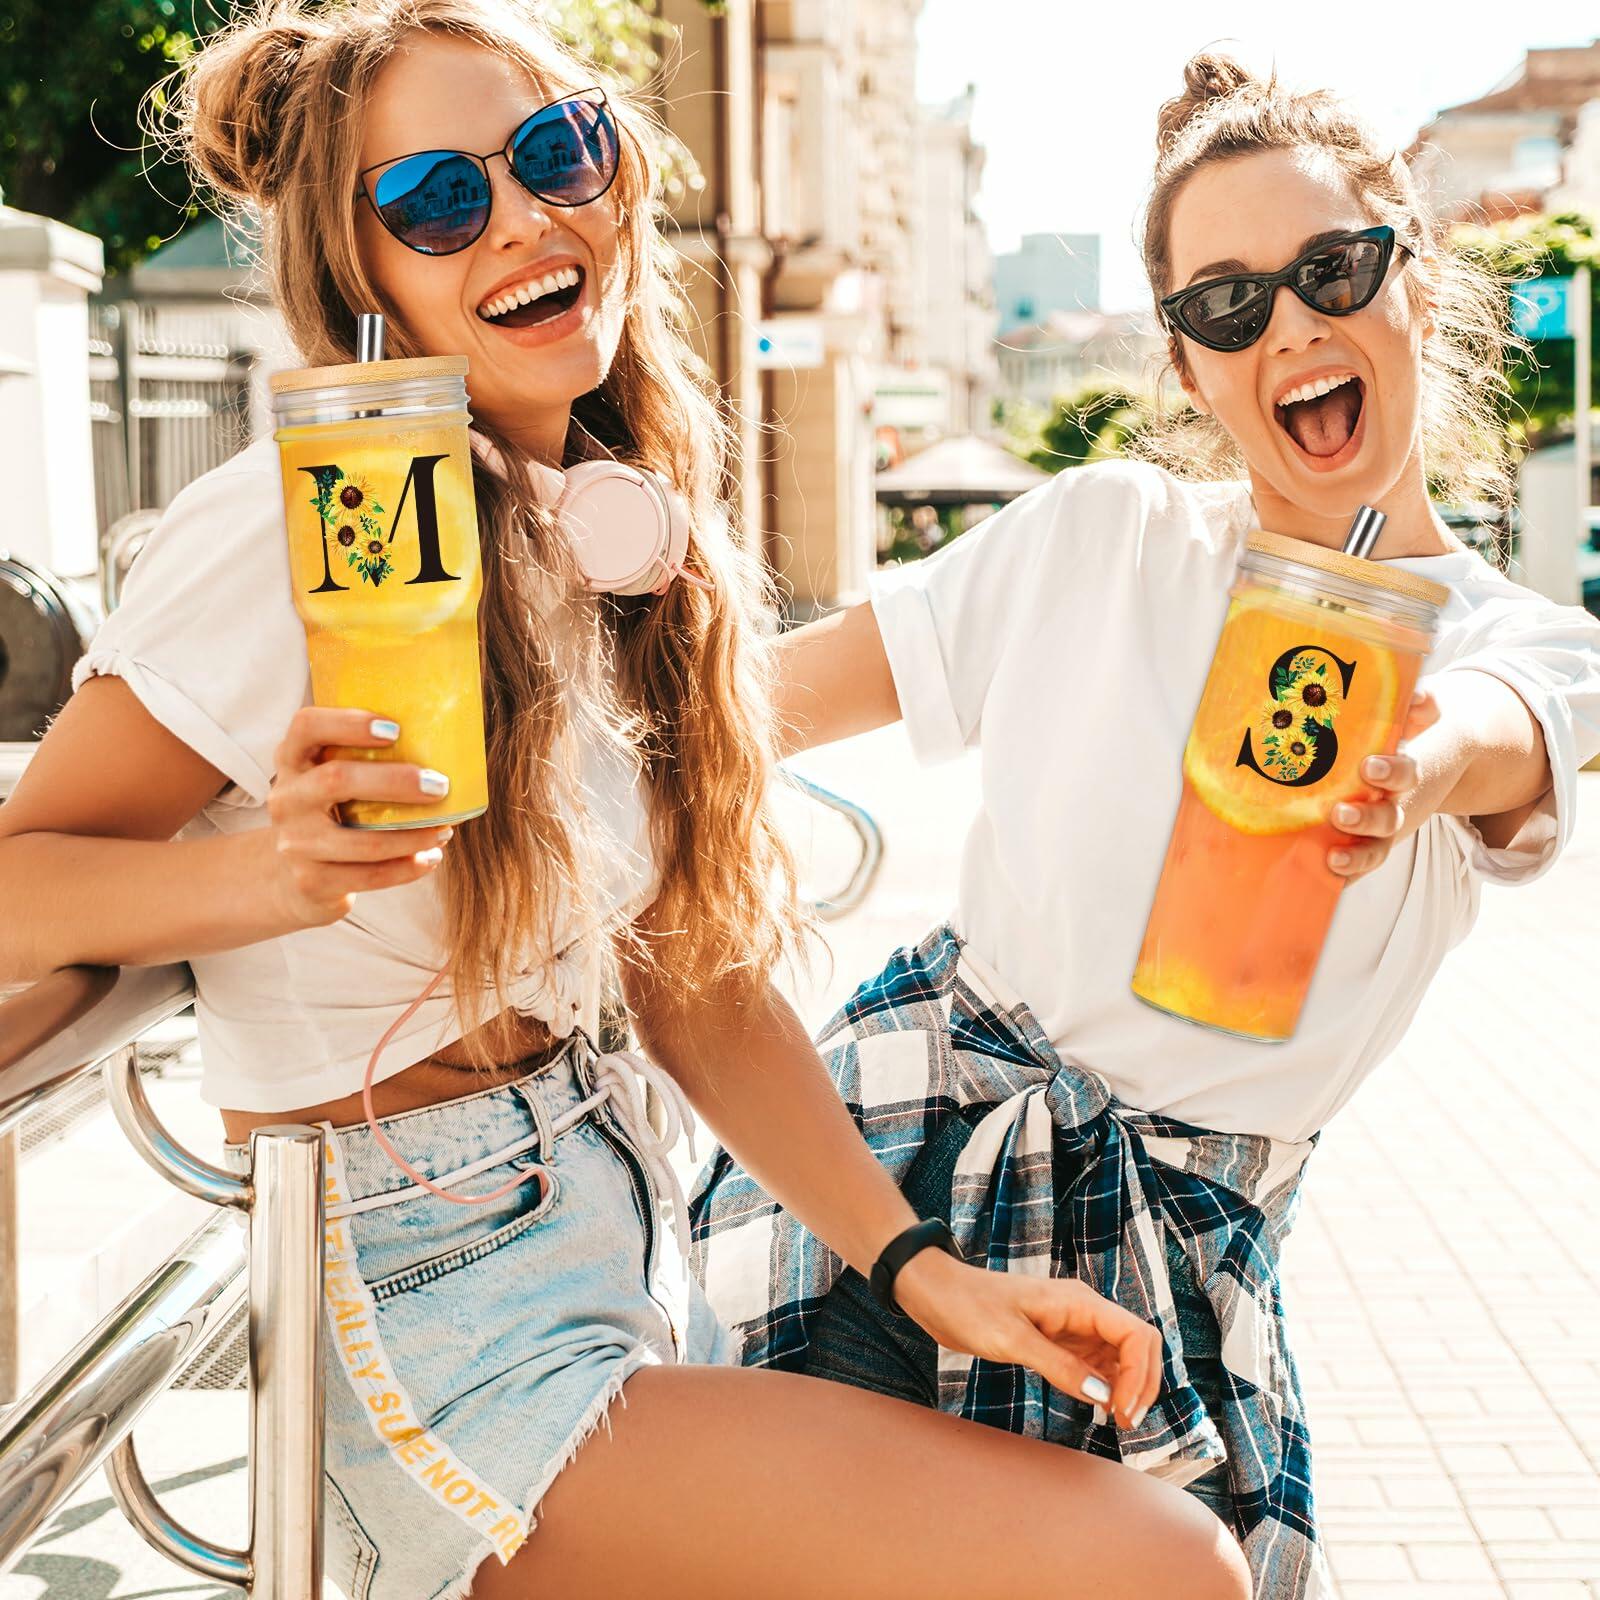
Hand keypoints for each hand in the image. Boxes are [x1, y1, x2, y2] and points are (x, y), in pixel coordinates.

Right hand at [264, 706, 458, 928]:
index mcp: (294, 760)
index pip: (307, 726)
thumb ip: (365, 760)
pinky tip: (430, 857)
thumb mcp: (330, 781)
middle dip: (395, 781)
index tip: (395, 729)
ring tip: (445, 830)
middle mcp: (287, 798)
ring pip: (362, 841)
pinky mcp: (311, 881)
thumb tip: (444, 748)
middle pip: (336, 779)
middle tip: (439, 785)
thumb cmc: (332, 815)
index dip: (348, 723)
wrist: (294, 879)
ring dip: (412, 836)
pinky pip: (369, 876)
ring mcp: (295, 843)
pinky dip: (407, 868)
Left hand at [892, 1247, 1163, 1429]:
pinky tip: (1099, 1407)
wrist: (937, 1293)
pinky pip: (1096, 1362)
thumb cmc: (969, 1307)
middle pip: (1137, 1345)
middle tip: (1126, 1422)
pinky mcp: (1058, 1340)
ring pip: (1120, 1356)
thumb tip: (1102, 1397)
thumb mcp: (1011, 1340)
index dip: (1139, 1376)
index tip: (1120, 1411)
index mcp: (1079, 1302)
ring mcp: (1072, 1326)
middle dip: (1141, 1383)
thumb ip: (1058, 1366)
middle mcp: (1083, 1311)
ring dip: (1127, 1386)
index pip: (1136, 1335)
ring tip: (1117, 1421)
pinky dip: (1105, 1385)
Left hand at [1325, 686, 1458, 882]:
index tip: (1369, 767)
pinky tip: (1324, 882)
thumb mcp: (1416, 718)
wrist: (1436, 758)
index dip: (1391, 772)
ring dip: (1355, 857)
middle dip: (1365, 819)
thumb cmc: (1407, 735)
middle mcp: (1398, 805)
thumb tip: (1418, 695)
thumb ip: (1420, 707)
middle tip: (1340, 813)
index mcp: (1407, 772)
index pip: (1405, 774)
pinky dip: (1346, 877)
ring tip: (1333, 859)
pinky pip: (1358, 867)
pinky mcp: (1370, 844)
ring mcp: (1384, 829)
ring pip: (1374, 849)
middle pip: (1386, 819)